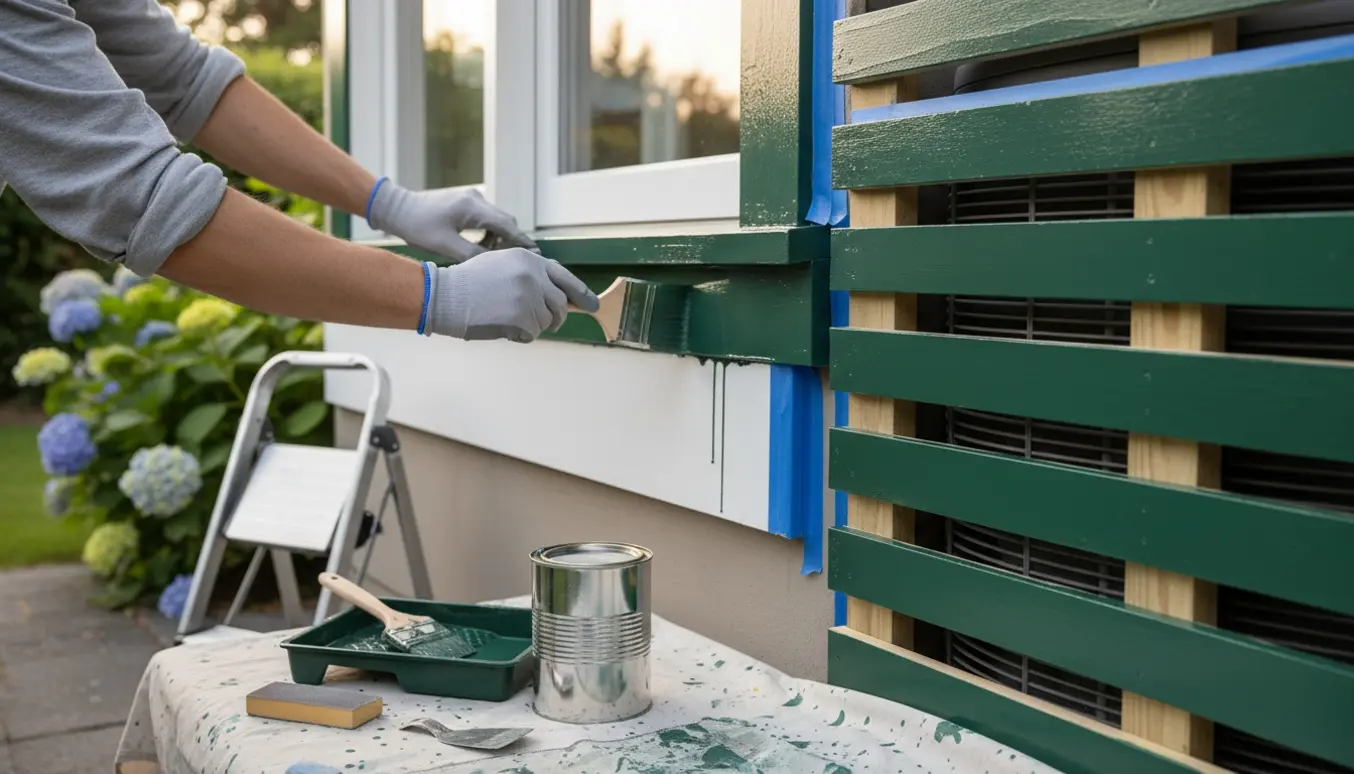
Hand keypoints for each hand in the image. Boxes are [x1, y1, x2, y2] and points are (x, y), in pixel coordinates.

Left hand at [368, 181, 535, 262]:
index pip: (507, 225)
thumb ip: (472, 255)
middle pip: (506, 221)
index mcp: (473, 208)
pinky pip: (485, 218)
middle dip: (512, 241)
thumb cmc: (417, 227)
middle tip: (515, 261)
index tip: (536, 256)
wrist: (397, 208)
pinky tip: (478, 246)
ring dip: (498, 237)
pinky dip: (488, 232)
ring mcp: (471, 198)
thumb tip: (495, 265)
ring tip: (490, 256)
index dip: (522, 242)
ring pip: (496, 220)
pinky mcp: (465, 202)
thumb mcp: (445, 246)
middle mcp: (476, 199)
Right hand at [424, 248, 599, 342]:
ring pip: (547, 322)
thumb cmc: (469, 283)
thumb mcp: (502, 264)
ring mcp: (529, 296)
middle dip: (553, 318)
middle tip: (539, 323)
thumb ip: (530, 274)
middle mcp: (533, 275)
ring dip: (532, 326)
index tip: (593, 305)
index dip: (581, 294)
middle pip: (560, 305)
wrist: (445, 295)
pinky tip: (502, 328)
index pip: (565, 278)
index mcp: (530, 260)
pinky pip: (533, 334)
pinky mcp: (522, 316)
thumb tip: (557, 293)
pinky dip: (521, 336)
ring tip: (507, 319)